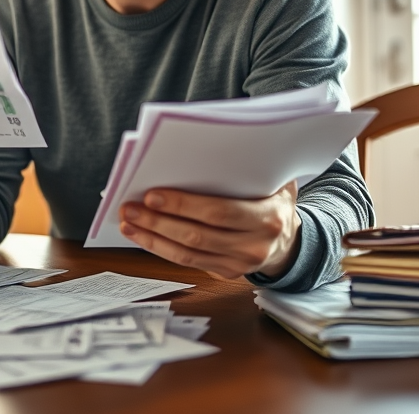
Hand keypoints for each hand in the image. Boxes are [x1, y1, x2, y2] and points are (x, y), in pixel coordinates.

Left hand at [118, 182, 301, 280]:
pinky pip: (188, 263)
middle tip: (130, 207)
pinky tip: (142, 235)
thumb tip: (211, 144)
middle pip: (197, 235)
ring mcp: (239, 264)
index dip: (183, 205)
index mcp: (268, 218)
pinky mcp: (225, 273)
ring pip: (187, 254)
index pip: (219, 212)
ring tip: (128, 221)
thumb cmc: (274, 200)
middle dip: (158, 221)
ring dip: (152, 238)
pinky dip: (161, 249)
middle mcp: (254, 245)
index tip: (153, 194)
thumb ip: (252, 165)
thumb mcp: (275, 180)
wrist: (290, 240)